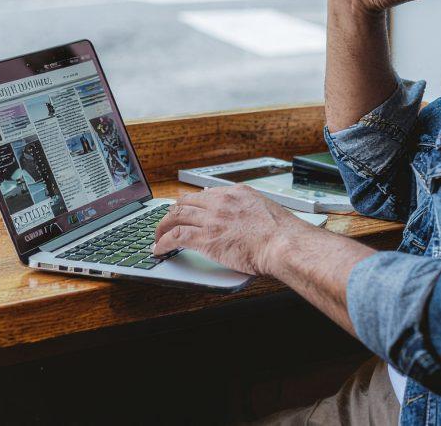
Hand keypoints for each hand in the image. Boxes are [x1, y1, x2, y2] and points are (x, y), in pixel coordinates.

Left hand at [151, 186, 311, 275]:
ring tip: (157, 236)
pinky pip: (176, 237)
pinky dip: (163, 242)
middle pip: (186, 202)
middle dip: (172, 212)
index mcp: (236, 192)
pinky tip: (158, 248)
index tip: (186, 209)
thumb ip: (249, 208)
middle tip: (166, 222)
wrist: (283, 243)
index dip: (191, 203)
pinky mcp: (206, 238)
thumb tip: (244, 214)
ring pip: (176, 216)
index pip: (205, 194)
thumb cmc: (282, 233)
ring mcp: (212, 219)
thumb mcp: (266, 209)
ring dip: (162, 227)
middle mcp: (221, 202)